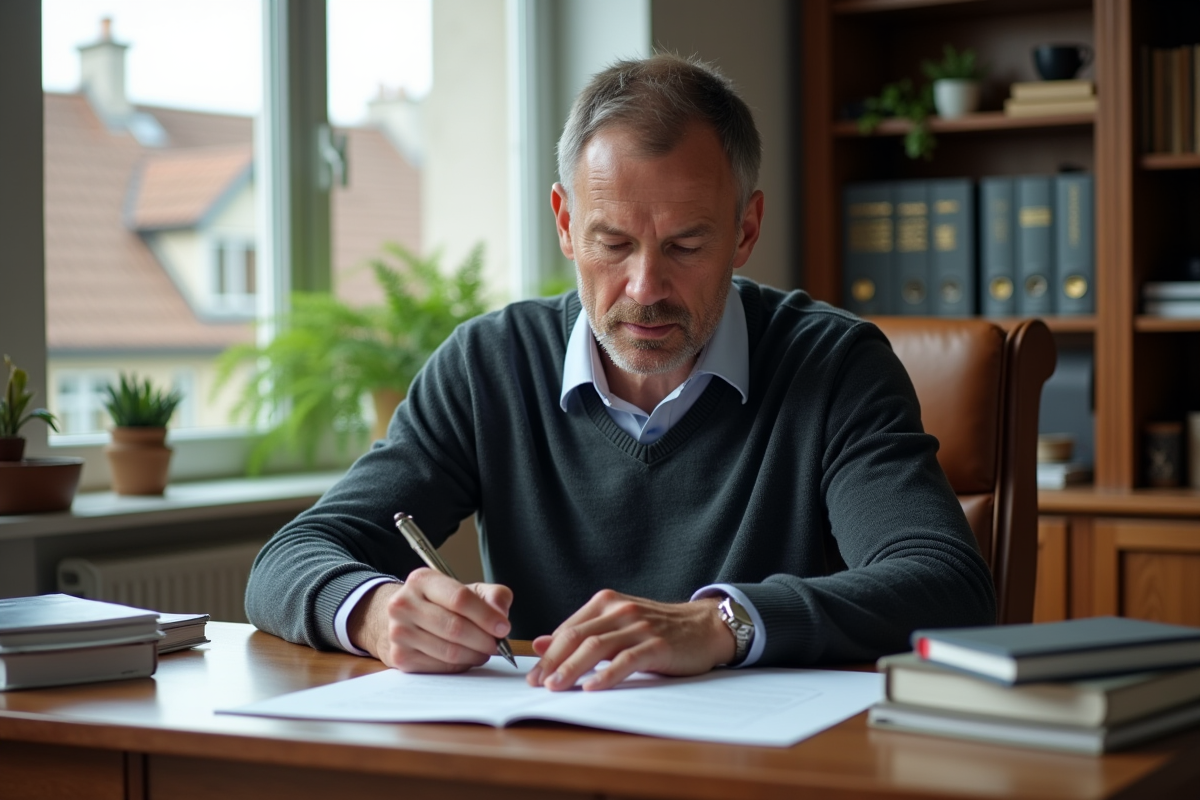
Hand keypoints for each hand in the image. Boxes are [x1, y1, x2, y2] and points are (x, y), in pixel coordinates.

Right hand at [349, 568, 512, 672]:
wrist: (397, 620)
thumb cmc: (438, 604)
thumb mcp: (465, 590)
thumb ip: (491, 596)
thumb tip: (501, 614)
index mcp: (422, 580)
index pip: (460, 598)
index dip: (486, 615)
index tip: (503, 627)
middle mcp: (404, 604)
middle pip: (455, 628)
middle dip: (484, 639)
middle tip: (497, 644)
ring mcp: (398, 632)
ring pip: (450, 651)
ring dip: (475, 655)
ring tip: (484, 651)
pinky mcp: (400, 657)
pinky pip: (441, 667)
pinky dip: (461, 665)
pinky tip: (466, 658)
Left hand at [526, 590, 735, 691]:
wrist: (704, 626)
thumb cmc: (658, 628)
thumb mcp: (616, 624)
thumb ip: (582, 631)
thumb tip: (542, 643)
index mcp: (606, 602)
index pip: (569, 629)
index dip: (548, 653)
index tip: (533, 675)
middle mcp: (620, 610)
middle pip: (577, 636)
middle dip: (553, 662)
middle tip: (537, 683)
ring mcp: (639, 627)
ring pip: (597, 647)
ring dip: (572, 668)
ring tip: (556, 687)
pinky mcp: (657, 645)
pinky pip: (627, 660)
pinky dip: (607, 674)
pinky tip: (592, 687)